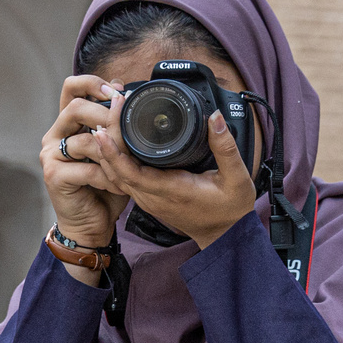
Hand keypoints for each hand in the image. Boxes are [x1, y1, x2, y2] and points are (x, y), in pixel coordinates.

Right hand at [40, 76, 126, 284]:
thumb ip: (115, 125)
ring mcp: (50, 156)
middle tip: (126, 131)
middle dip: (106, 116)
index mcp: (67, 124)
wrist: (91, 224)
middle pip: (75, 107)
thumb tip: (124, 92)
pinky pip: (88, 168)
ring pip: (84, 139)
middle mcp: (54, 135)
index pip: (71, 87)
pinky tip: (119, 186)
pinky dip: (108, 177)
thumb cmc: (104, 187)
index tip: (118, 92)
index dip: (93, 83)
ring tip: (127, 168)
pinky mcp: (54, 176)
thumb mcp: (115, 151)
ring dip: (113, 153)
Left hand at [88, 86, 260, 250]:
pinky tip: (116, 140)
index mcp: (171, 190)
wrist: (225, 235)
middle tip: (112, 106)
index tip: (105, 128)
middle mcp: (153, 197)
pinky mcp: (149, 198)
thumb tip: (215, 118)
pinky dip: (115, 159)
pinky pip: (124, 179)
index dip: (113, 151)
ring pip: (116, 175)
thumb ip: (226, 147)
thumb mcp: (236, 178)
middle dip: (108, 139)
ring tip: (109, 117)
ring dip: (108, 148)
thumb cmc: (230, 210)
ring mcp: (149, 199)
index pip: (130, 172)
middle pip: (117, 169)